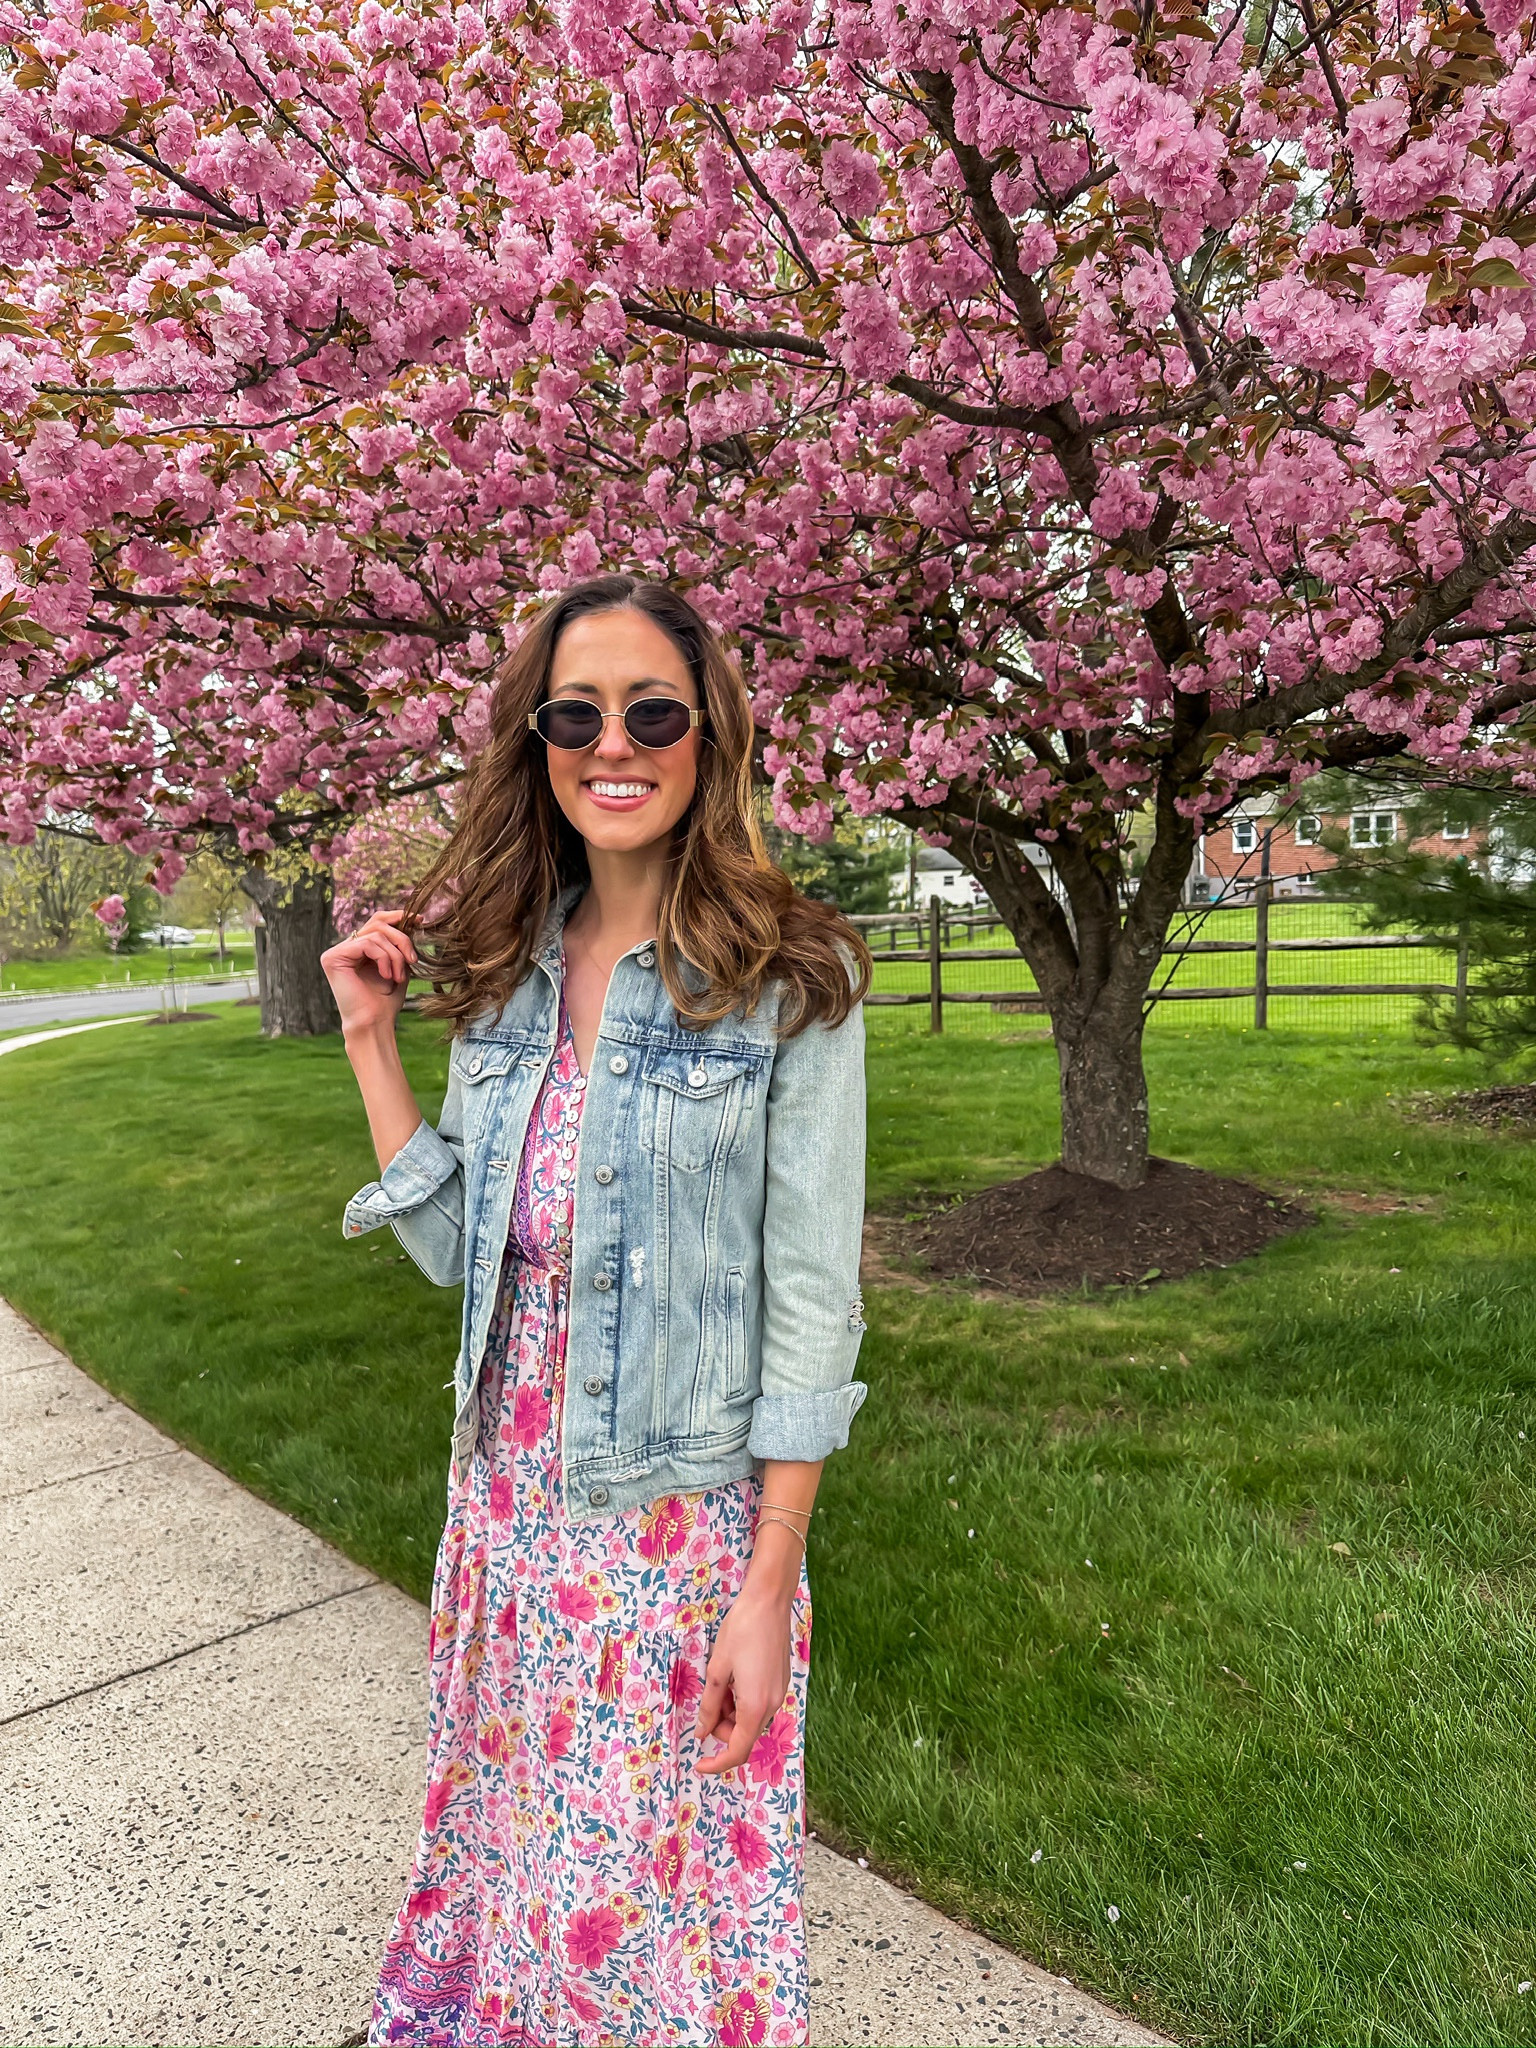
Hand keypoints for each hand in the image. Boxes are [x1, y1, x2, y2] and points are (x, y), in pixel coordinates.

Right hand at [320, 908, 416, 1035]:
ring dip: (395, 956)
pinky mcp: (332, 958)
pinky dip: (383, 959)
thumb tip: (411, 918)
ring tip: (399, 977)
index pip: (377, 921)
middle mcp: (344, 948)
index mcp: (358, 948)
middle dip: (401, 939)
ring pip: (375, 934)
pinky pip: (366, 943)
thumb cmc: (386, 1000)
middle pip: (377, 923)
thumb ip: (398, 943)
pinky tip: (387, 976)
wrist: (375, 1023)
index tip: (420, 920)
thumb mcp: (398, 965)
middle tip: (413, 960)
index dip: (398, 917)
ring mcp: (336, 952)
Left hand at [694, 1583, 793, 1776]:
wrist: (769, 1601)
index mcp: (755, 1706)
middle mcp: (772, 1705)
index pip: (737, 1751)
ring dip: (732, 1713)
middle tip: (707, 1703)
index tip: (698, 1765)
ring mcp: (779, 1693)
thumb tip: (701, 1732)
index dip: (717, 1764)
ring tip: (720, 1681)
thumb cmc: (741, 1630)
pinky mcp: (781, 1681)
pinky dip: (743, 1701)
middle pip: (744, 1735)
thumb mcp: (717, 1669)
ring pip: (751, 1719)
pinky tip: (734, 1676)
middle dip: (722, 1729)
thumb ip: (709, 1705)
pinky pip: (760, 1704)